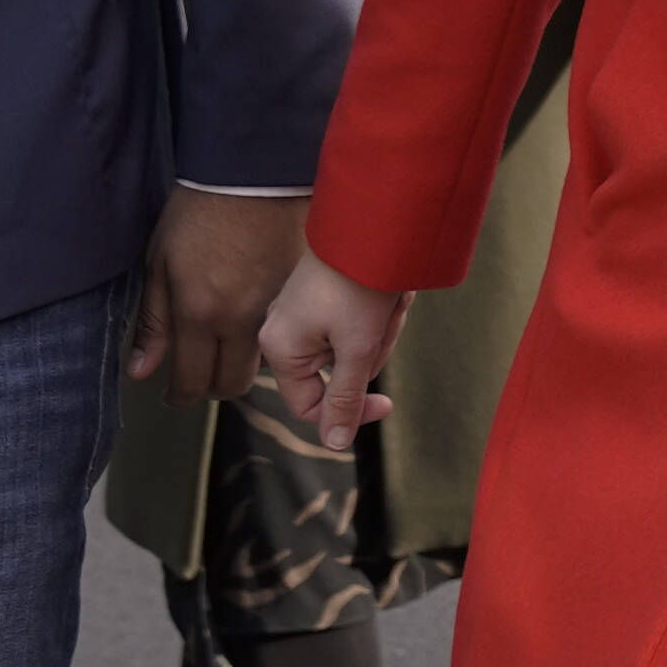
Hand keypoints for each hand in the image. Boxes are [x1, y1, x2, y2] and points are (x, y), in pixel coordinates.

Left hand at [129, 188, 309, 406]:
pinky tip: (258, 316)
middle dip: (213, 387)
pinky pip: (288, 332)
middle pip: (232, 383)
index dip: (180, 396)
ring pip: (262, 363)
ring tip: (226, 344)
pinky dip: (273, 336)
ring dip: (242, 363)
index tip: (174, 395)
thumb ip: (152, 321)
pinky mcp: (302, 294)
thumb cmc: (199, 210)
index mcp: (199, 312)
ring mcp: (278, 309)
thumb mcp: (159, 261)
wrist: (254, 170)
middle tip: (200, 372)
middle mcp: (241, 320)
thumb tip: (143, 370)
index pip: (192, 381)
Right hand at [258, 250, 408, 441]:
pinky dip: (378, 315)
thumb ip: (345, 398)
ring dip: (379, 331)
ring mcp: (303, 313)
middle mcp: (283, 332)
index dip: (351, 411)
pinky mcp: (324, 297)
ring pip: (353, 350)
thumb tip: (335, 443)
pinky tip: (387, 295)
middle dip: (370, 354)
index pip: (311, 406)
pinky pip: (356, 324)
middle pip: (337, 375)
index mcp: (279, 348)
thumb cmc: (358, 283)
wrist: (371, 223)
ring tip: (386, 302)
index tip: (387, 404)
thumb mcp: (357, 349)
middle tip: (381, 323)